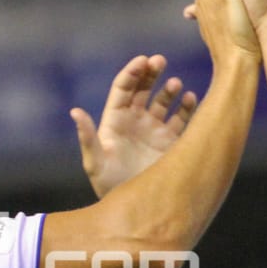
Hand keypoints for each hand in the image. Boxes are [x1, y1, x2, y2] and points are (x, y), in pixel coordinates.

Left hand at [72, 56, 197, 197]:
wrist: (134, 208)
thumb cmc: (107, 186)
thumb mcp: (95, 162)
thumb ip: (87, 137)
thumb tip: (75, 111)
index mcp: (115, 121)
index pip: (123, 89)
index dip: (132, 72)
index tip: (143, 60)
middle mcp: (135, 121)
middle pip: (143, 89)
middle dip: (151, 72)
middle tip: (160, 60)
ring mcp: (154, 130)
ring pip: (163, 101)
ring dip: (170, 90)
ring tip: (176, 85)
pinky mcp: (170, 142)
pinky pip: (181, 119)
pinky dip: (187, 107)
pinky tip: (191, 99)